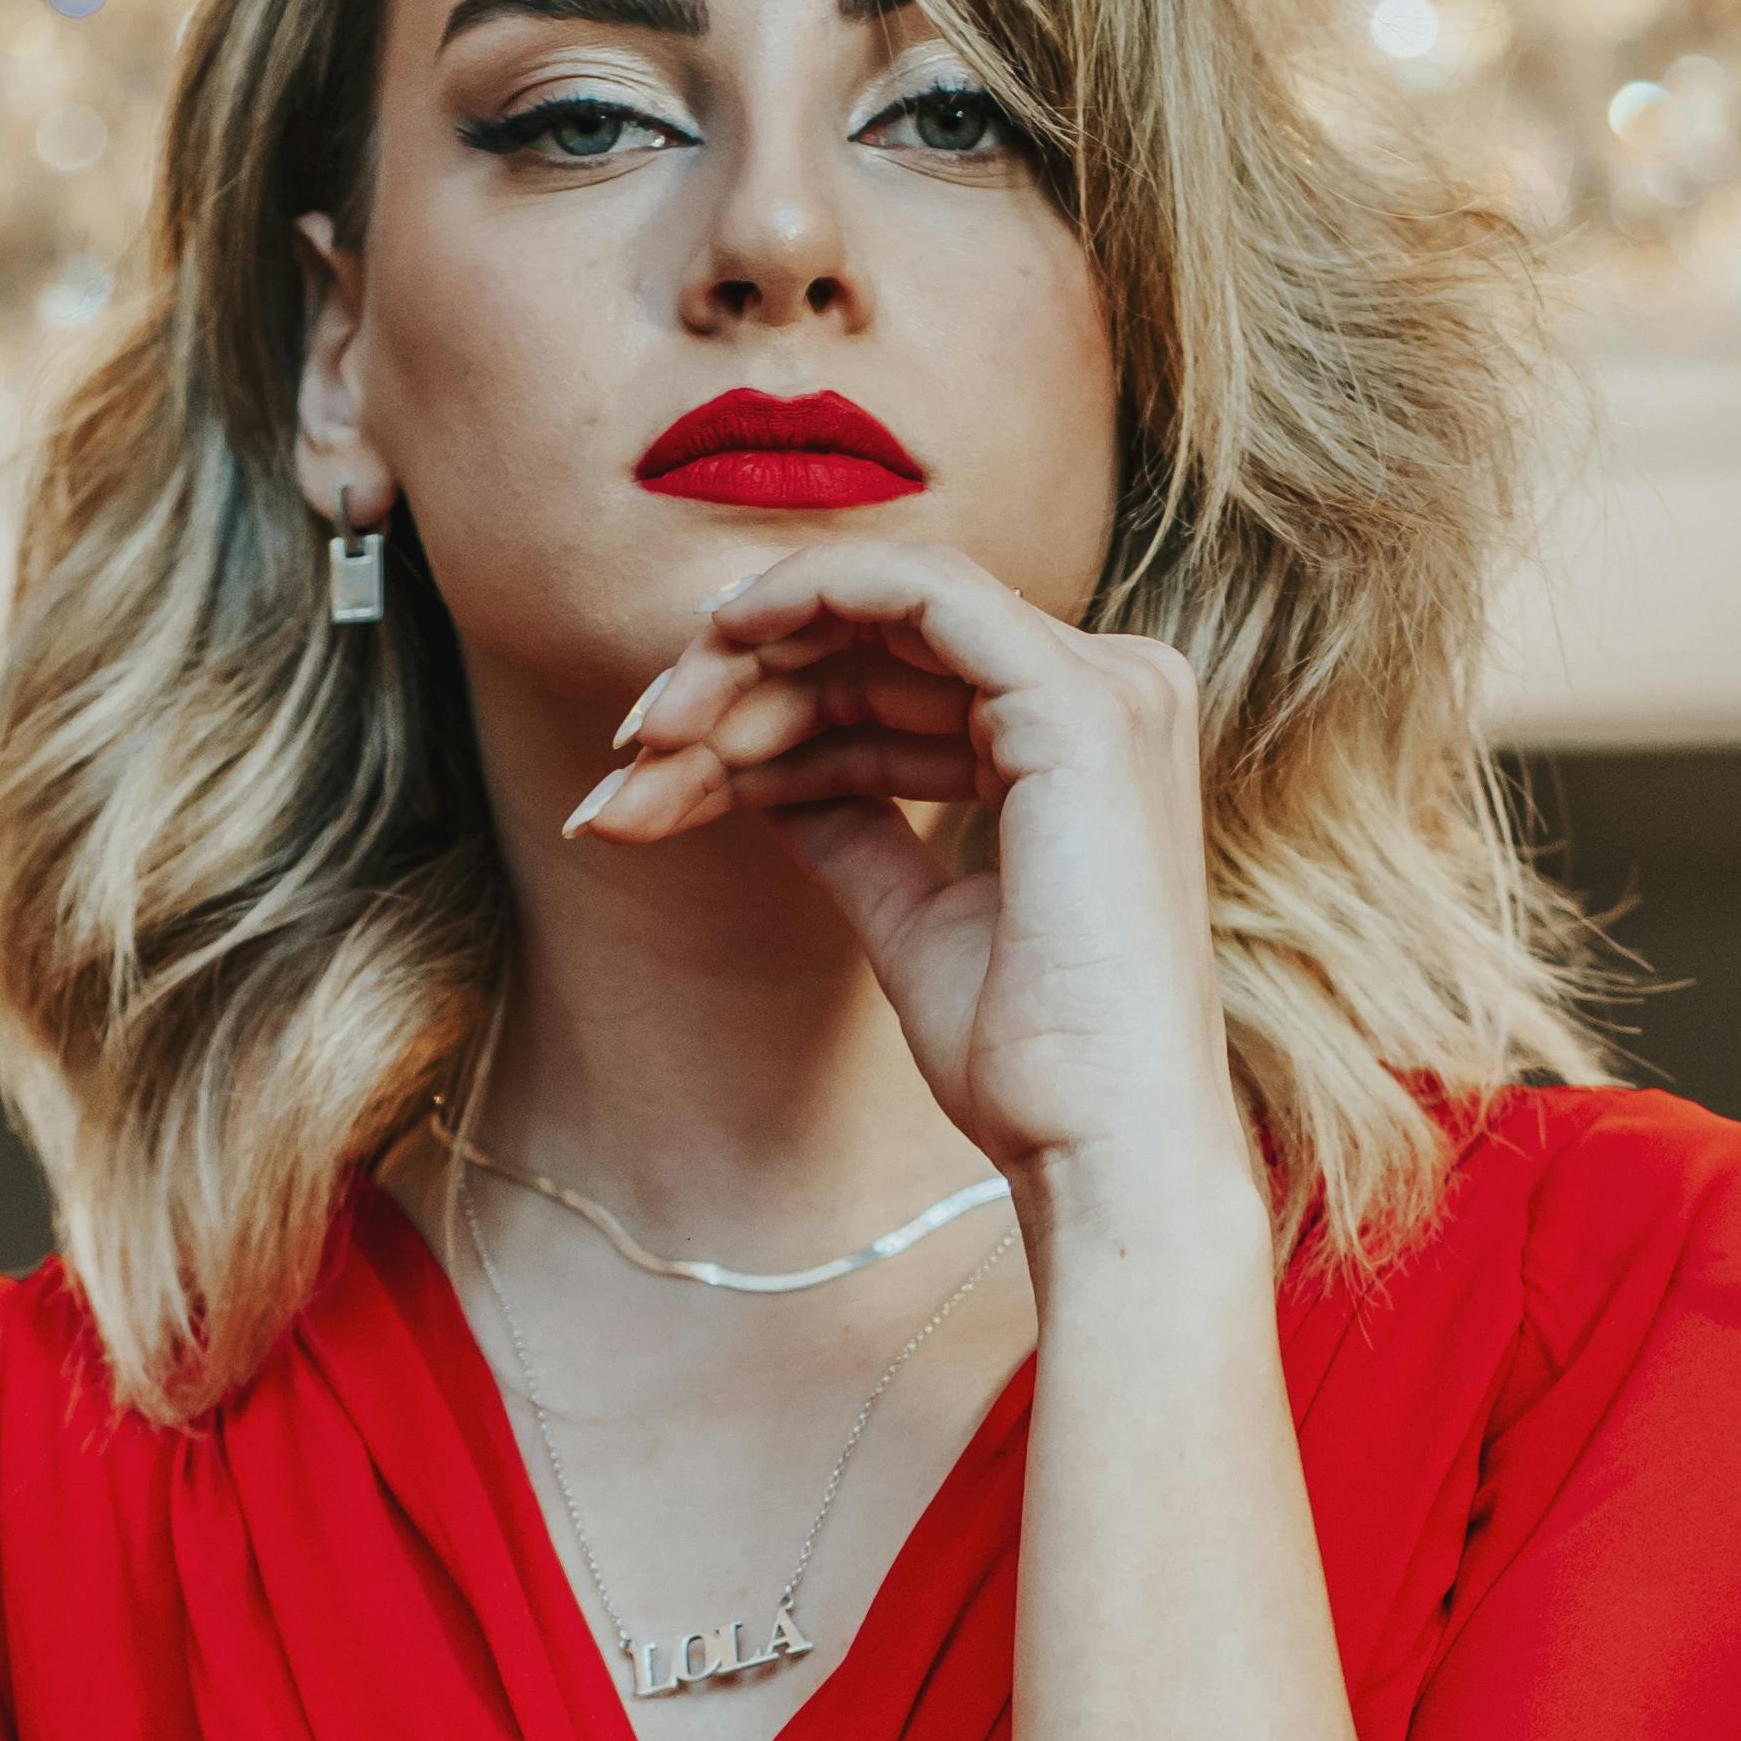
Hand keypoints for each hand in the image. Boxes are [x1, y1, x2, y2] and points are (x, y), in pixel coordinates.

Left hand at [561, 536, 1249, 1217]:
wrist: (1098, 1150)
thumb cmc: (1028, 1067)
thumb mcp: (915, 923)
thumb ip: (854, 829)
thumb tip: (765, 783)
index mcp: (1082, 742)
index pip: (903, 683)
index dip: (769, 711)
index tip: (652, 770)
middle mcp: (1111, 692)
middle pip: (882, 642)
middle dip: (736, 686)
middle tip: (629, 754)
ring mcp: (1104, 688)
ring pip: (882, 608)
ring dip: (745, 662)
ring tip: (647, 744)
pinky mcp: (1076, 704)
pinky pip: (918, 590)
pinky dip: (807, 596)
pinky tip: (718, 641)